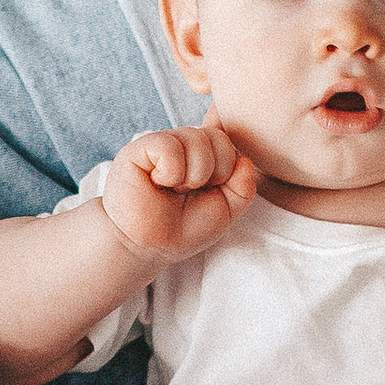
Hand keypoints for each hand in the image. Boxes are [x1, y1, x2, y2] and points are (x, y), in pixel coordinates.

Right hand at [100, 122, 257, 265]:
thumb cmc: (181, 230)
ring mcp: (161, 143)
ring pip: (196, 138)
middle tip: (187, 192)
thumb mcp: (225, 211)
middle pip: (217, 137)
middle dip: (211, 174)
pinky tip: (157, 183)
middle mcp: (182, 144)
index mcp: (203, 154)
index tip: (206, 192)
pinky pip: (169, 146)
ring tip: (173, 189)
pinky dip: (170, 172)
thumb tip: (245, 160)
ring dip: (191, 175)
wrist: (146, 247)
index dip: (226, 171)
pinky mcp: (139, 148)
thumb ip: (243, 188)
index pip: (228, 142)